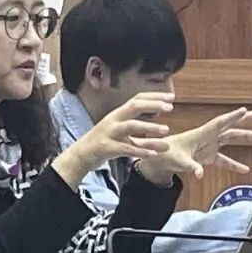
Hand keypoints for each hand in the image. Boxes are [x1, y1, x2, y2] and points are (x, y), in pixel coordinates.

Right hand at [52, 93, 173, 189]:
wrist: (80, 156)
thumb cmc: (105, 145)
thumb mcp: (127, 141)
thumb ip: (146, 142)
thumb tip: (167, 143)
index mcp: (118, 115)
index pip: (137, 99)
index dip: (154, 97)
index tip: (171, 97)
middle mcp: (113, 120)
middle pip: (133, 106)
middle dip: (152, 104)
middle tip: (170, 106)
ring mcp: (108, 133)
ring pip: (130, 126)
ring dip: (149, 127)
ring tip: (166, 130)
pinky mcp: (105, 147)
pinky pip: (124, 148)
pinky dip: (139, 150)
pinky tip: (153, 154)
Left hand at [139, 107, 251, 181]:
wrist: (159, 157)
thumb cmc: (166, 154)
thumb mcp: (179, 161)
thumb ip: (191, 167)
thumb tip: (200, 174)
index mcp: (201, 134)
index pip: (220, 123)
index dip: (232, 117)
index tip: (244, 109)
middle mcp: (207, 137)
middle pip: (230, 126)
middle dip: (245, 120)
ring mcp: (208, 145)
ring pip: (230, 138)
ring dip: (245, 136)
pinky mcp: (207, 156)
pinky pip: (224, 159)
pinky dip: (234, 164)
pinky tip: (245, 169)